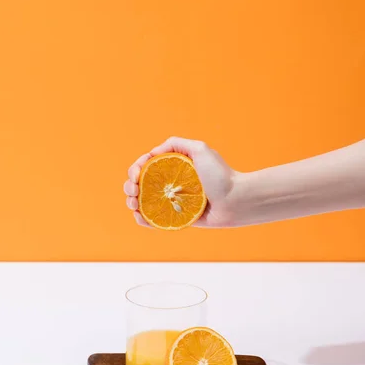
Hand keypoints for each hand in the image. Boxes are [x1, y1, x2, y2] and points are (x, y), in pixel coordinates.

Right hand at [124, 137, 238, 227]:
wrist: (235, 200)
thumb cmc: (221, 175)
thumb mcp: (200, 149)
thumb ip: (176, 143)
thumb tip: (152, 153)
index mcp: (173, 168)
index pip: (145, 166)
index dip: (135, 169)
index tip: (137, 173)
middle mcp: (170, 185)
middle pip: (140, 185)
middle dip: (129, 186)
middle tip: (133, 190)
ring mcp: (172, 202)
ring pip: (143, 203)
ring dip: (131, 202)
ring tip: (134, 203)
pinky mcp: (176, 219)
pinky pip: (154, 220)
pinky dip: (142, 219)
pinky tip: (140, 216)